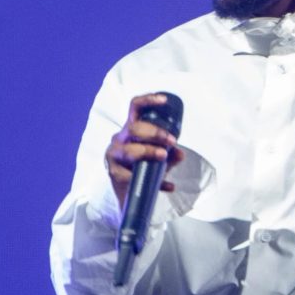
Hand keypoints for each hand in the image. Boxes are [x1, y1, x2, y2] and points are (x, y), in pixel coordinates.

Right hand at [105, 93, 184, 208]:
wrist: (128, 194)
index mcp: (131, 130)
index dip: (148, 100)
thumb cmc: (142, 167)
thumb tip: (180, 153)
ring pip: (129, 150)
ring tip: (164, 157)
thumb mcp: (159, 159)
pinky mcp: (114, 173)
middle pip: (134, 129)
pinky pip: (132, 175)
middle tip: (171, 141)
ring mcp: (114, 155)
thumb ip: (171, 154)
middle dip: (155, 133)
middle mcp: (120, 139)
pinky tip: (168, 186)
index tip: (164, 100)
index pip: (135, 108)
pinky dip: (153, 181)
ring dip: (149, 151)